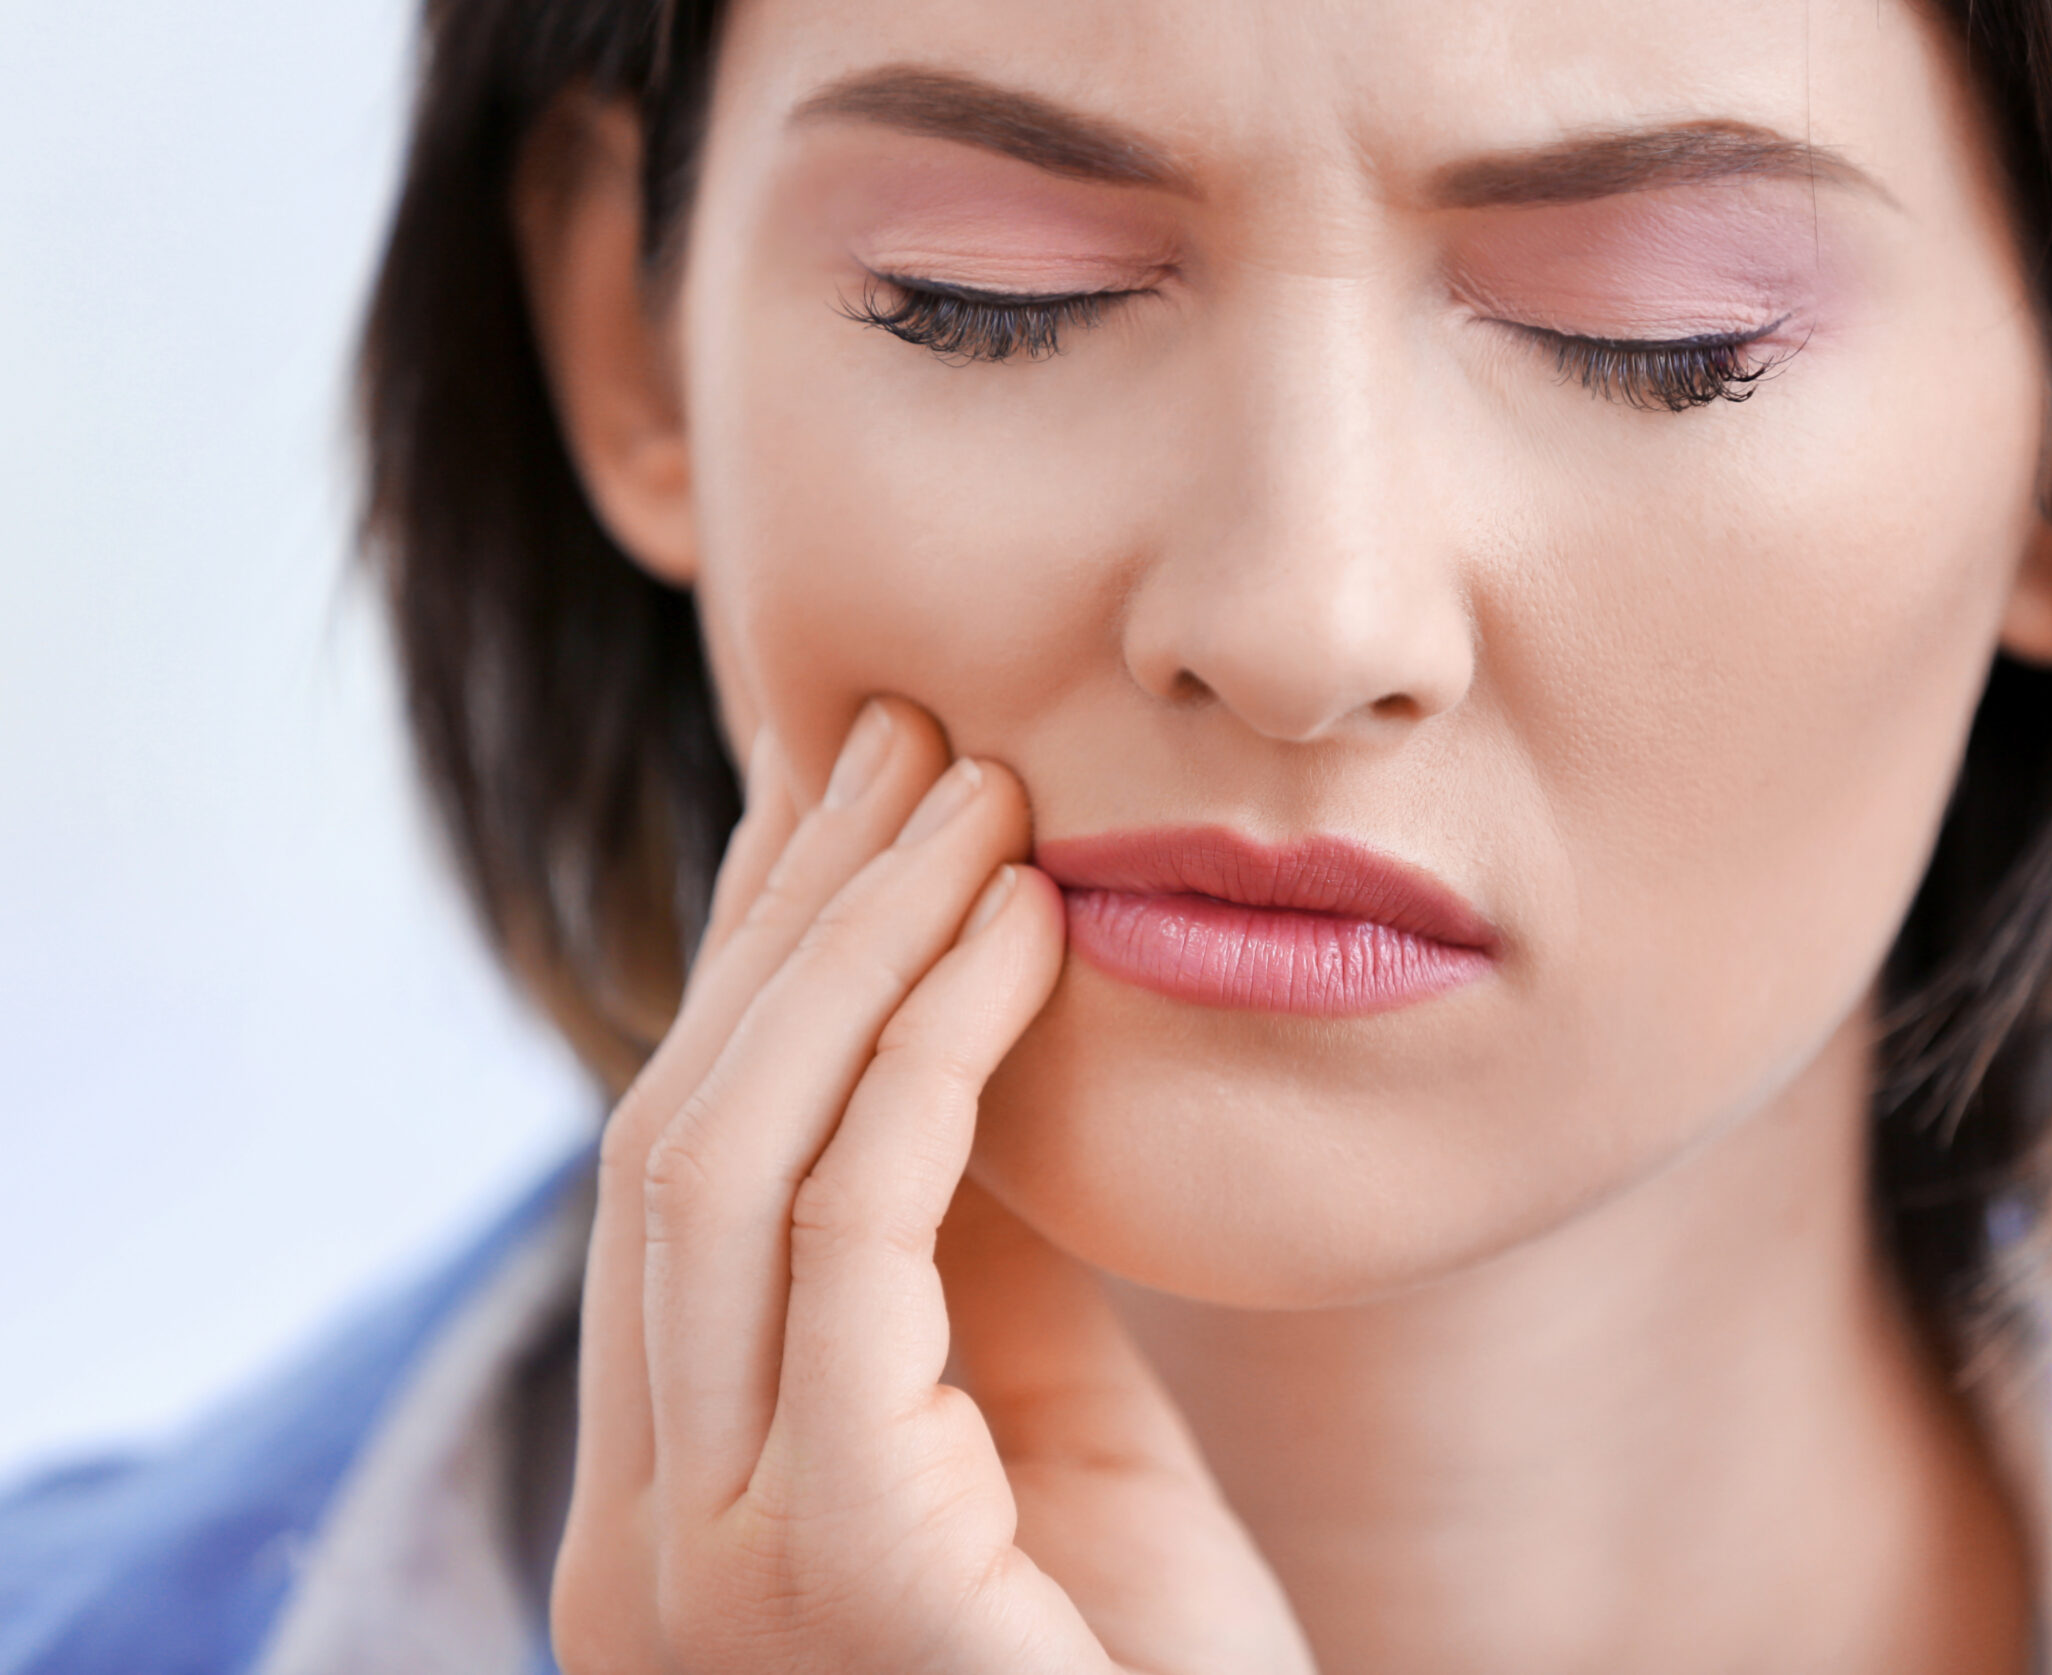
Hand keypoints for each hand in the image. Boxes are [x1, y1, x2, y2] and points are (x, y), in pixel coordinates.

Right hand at [550, 700, 1314, 1674]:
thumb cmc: (1148, 1670)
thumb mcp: (1034, 1428)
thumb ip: (959, 1262)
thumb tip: (948, 1019)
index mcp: (678, 1505)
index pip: (675, 1176)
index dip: (748, 967)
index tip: (831, 802)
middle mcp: (642, 1543)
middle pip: (671, 1139)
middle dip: (785, 917)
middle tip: (892, 731)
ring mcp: (707, 1575)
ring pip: (723, 1164)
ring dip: (852, 942)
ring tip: (966, 787)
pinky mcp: (831, 1573)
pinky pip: (854, 1242)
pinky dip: (928, 1054)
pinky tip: (1017, 928)